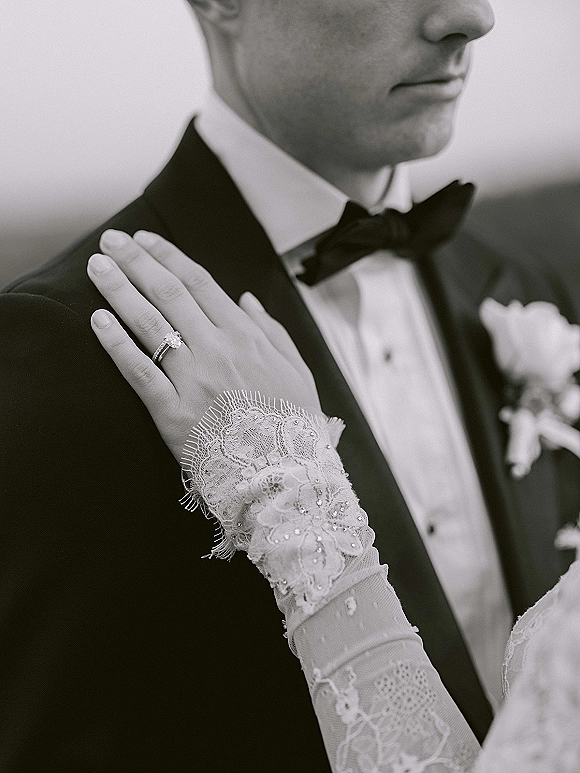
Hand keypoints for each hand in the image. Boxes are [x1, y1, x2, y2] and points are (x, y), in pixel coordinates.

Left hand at [88, 229, 320, 460]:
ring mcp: (194, 379)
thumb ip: (271, 330)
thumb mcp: (297, 370)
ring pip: (150, 324)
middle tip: (110, 241)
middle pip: (168, 293)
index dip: (167, 257)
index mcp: (245, 336)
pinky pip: (139, 371)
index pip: (199, 282)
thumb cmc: (293, 425)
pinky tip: (97, 320)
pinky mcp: (173, 412)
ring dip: (119, 290)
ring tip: (97, 267)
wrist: (286, 475)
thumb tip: (246, 298)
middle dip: (135, 262)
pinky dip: (116, 343)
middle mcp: (217, 349)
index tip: (144, 240)